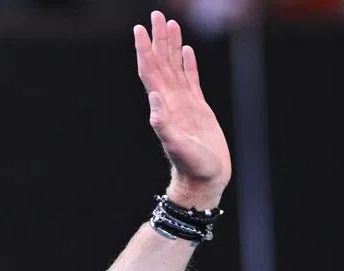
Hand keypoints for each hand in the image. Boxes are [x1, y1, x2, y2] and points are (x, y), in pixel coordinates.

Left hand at [134, 10, 231, 208]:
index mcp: (164, 107)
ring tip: (170, 23)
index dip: (145, 50)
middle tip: (155, 15)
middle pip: (161, 64)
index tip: (139, 29)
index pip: (151, 72)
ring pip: (175, 67)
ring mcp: (184, 104)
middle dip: (157, 39)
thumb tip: (154, 100)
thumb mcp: (178, 148)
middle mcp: (171, 102)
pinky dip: (187, 63)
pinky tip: (186, 50)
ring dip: (171, 46)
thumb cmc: (193, 168)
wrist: (204, 181)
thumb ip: (164, 126)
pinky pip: (191, 80)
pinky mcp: (198, 109)